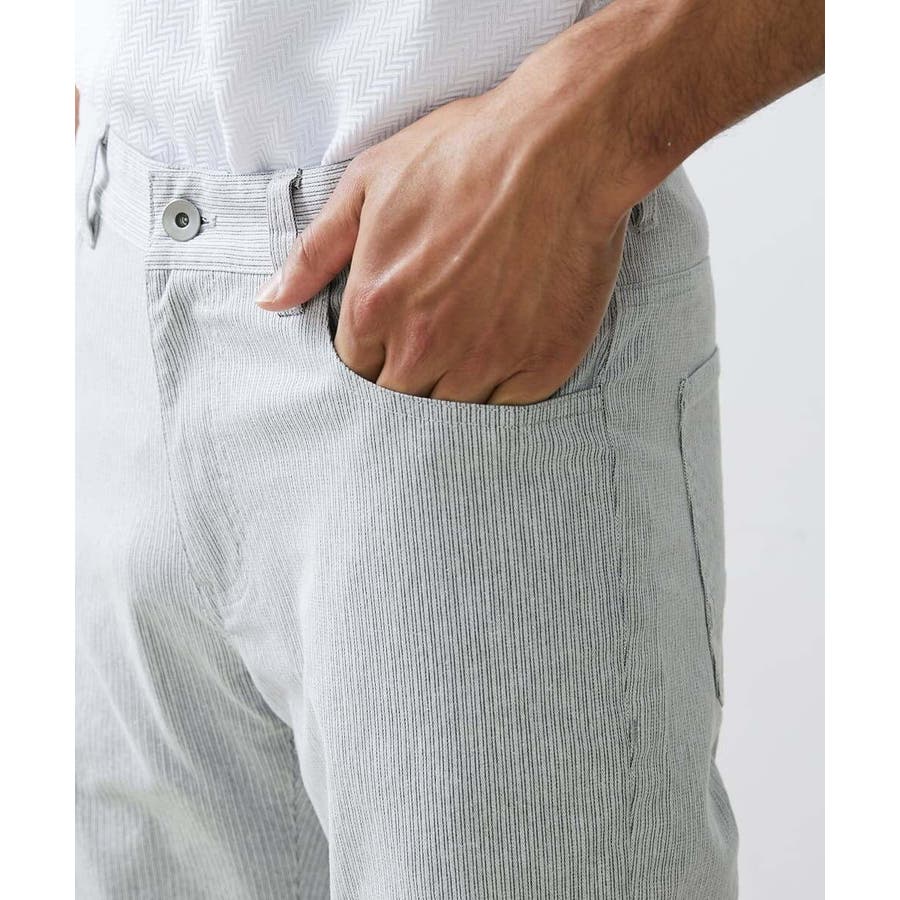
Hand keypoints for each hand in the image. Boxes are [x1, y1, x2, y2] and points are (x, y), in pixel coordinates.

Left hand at [256, 0, 823, 405]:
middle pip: (400, 394)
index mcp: (376, 306)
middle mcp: (426, 345)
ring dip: (455, 381)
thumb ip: (313, 254)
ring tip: (473, 336)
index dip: (373, 348)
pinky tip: (509, 344)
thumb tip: (270, 303)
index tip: (396, 326)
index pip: (355, 368)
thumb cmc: (462, 154)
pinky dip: (504, 385)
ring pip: (452, 407)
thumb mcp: (368, 185)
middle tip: (437, 330)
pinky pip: (508, 405)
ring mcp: (486, 360)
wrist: (562, 145)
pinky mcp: (540, 364)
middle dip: (409, 368)